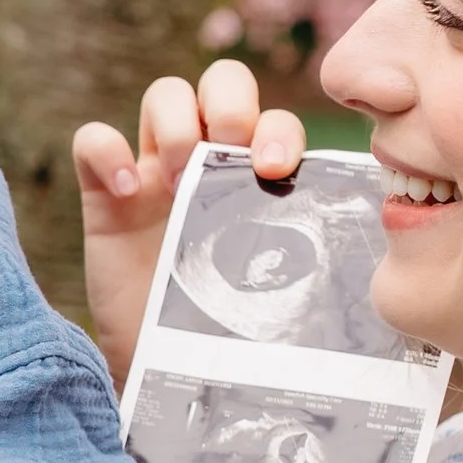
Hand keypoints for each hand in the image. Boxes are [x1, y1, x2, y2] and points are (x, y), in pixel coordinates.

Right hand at [72, 61, 308, 382]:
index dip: (278, 130)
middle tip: (226, 154)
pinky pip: (92, 141)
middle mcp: (210, 162)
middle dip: (229, 105)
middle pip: (222, 82)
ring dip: (174, 124)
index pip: (275, 117)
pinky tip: (125, 191)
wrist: (174, 380)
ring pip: (163, 94)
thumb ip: (308, 258)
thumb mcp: (279, 291)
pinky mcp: (105, 197)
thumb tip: (370, 253)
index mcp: (257, 178)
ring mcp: (155, 173)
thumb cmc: (234, 337)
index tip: (274, 170)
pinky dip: (105, 152)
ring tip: (177, 182)